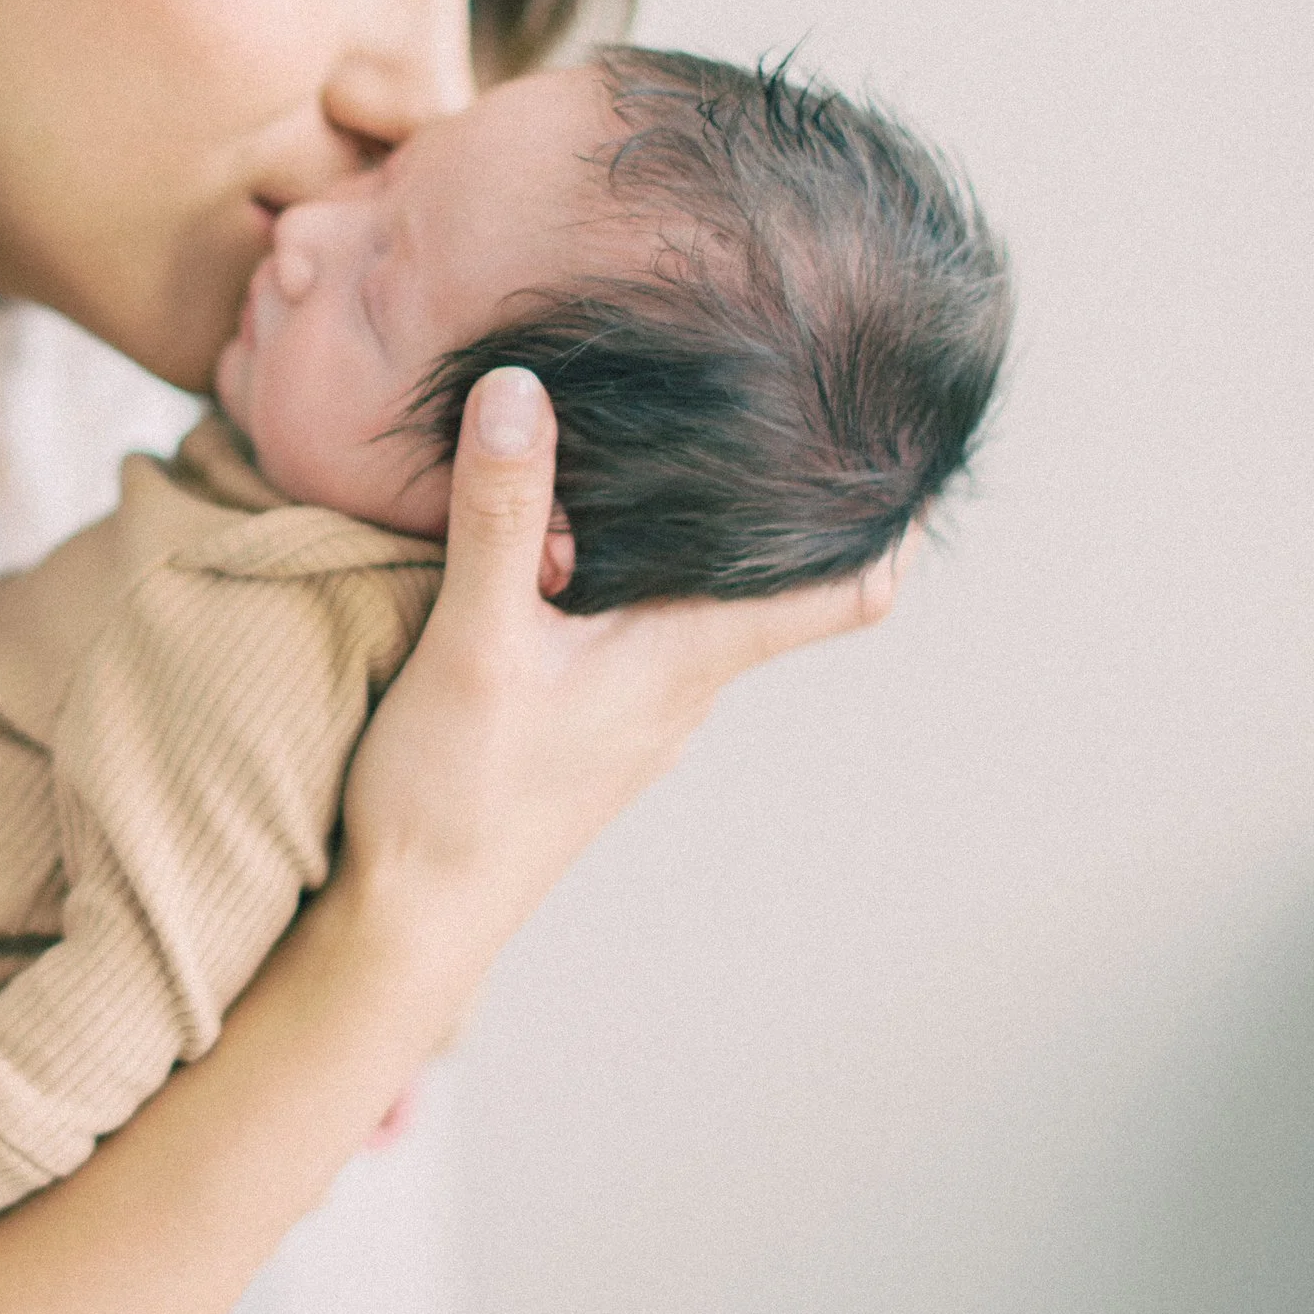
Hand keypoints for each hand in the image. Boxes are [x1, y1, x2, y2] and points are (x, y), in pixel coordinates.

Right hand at [338, 368, 893, 1037]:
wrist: (410, 923)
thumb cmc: (454, 797)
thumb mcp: (475, 640)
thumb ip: (503, 513)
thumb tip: (523, 389)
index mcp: (688, 658)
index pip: (845, 596)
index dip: (889, 523)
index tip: (902, 447)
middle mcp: (684, 687)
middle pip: (771, 583)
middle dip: (776, 500)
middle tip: (774, 397)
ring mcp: (640, 713)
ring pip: (697, 606)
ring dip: (693, 538)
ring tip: (668, 443)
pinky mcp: (588, 726)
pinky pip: (638, 632)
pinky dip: (630, 576)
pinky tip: (574, 540)